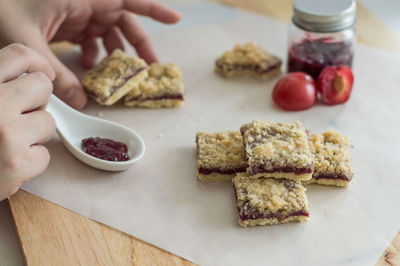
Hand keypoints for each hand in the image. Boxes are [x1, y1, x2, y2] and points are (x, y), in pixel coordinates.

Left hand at [0, 0, 180, 108]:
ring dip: (116, 54)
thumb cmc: (0, 9)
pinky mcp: (70, 22)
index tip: (176, 19)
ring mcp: (77, 12)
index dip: (153, 9)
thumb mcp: (26, 41)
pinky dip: (97, 54)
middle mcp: (83, 1)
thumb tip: (80, 103)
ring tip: (118, 77)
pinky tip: (89, 69)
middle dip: (137, 44)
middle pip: (123, 20)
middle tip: (148, 69)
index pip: (125, 0)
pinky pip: (93, 38)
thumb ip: (54, 72)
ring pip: (110, 31)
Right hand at [0, 44, 55, 200]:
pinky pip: (44, 155)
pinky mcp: (16, 163)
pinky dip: (30, 163)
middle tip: (18, 116)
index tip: (44, 73)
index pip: (19, 55)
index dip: (37, 63)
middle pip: (42, 86)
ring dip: (33, 134)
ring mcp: (6, 133)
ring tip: (7, 144)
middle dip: (36, 102)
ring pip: (48, 122)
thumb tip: (33, 70)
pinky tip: (7, 165)